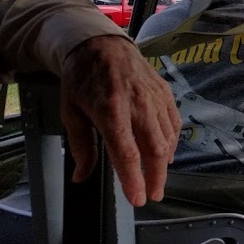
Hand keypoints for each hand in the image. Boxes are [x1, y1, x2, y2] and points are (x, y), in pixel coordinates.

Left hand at [61, 35, 180, 206]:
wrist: (102, 45)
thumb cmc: (83, 78)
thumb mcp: (70, 112)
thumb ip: (80, 146)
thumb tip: (81, 176)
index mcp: (110, 110)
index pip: (127, 152)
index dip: (133, 179)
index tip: (137, 199)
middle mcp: (137, 104)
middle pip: (154, 148)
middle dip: (156, 177)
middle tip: (154, 195)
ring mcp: (154, 97)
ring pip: (167, 137)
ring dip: (165, 163)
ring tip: (158, 179)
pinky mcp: (164, 92)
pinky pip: (173, 122)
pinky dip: (173, 142)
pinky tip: (167, 153)